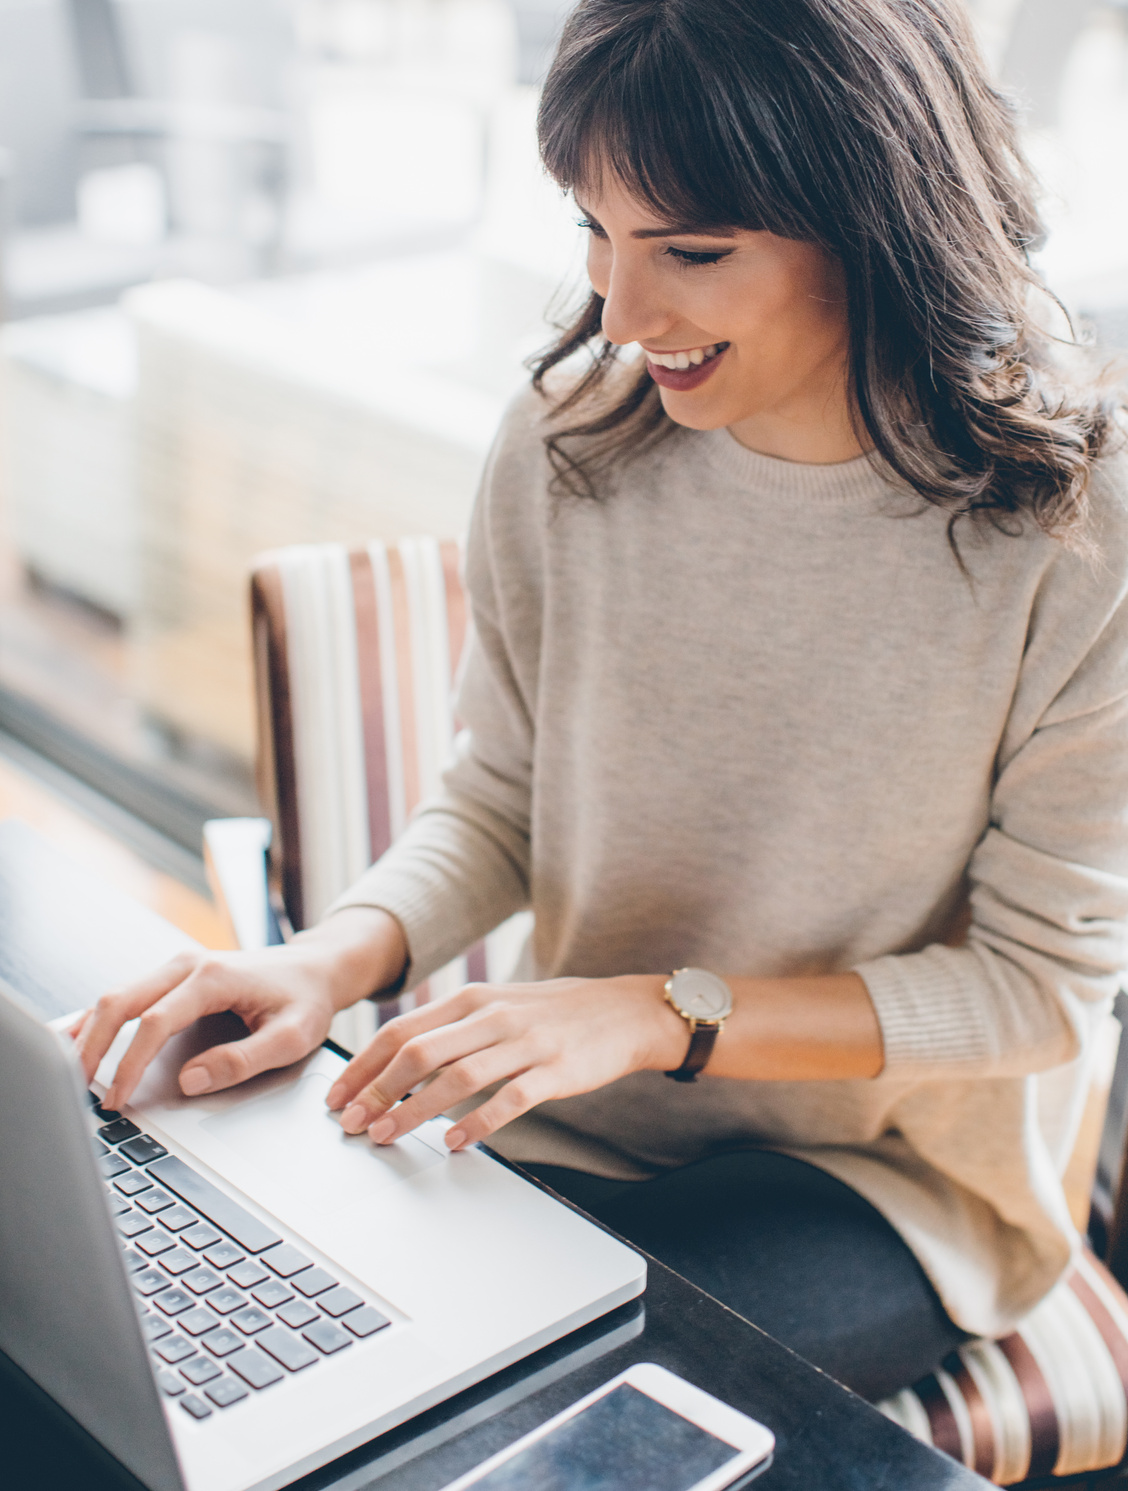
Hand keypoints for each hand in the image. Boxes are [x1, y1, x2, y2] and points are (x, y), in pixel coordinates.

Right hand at [73, 907, 407, 1108]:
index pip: (155, 1023)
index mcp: (214, 978)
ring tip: (74, 1071)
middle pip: (121, 1002)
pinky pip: (129, 994)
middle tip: (79, 1088)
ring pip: (118, 995)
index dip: (130, 1064)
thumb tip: (191, 1080)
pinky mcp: (175, 974)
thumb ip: (243, 1060)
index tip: (117, 1098)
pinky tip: (83, 1041)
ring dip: (91, 1032)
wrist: (317, 968)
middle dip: (92, 1046)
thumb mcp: (292, 1037)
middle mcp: (189, 964)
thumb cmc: (308, 1000)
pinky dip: (102, 1019)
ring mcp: (179, 965)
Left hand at [325, 975, 689, 1150]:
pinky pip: (508, 1100)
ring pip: (456, 1077)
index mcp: (472, 998)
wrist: (625, 1011)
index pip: (401, 1030)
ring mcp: (524, 1043)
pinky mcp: (554, 1071)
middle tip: (351, 1123)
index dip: (364, 1065)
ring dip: (414, 1109)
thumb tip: (396, 1059)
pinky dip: (476, 1123)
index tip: (338, 1096)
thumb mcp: (498, 1005)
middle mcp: (492, 1016)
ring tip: (386, 1135)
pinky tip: (454, 1142)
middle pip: (419, 1053)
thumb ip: (452, 1026)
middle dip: (377, 1091)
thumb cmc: (555, 1013)